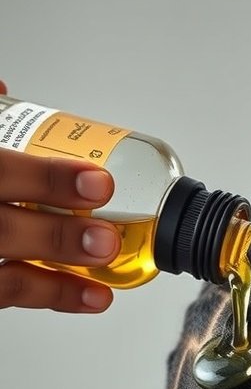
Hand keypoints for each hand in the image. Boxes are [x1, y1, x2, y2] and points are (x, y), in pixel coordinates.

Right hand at [0, 79, 119, 313]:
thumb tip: (1, 92)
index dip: (46, 180)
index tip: (96, 182)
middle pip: (1, 229)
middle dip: (53, 236)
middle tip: (103, 238)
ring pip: (3, 280)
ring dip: (56, 283)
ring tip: (101, 281)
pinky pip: (3, 296)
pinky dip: (49, 296)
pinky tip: (88, 296)